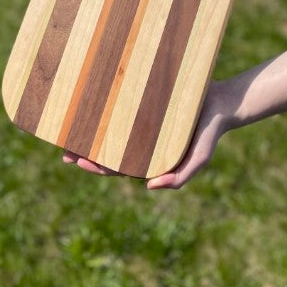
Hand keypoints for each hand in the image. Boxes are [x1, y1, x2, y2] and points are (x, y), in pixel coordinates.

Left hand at [61, 80, 235, 189]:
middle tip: (65, 153)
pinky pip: (120, 105)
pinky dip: (104, 107)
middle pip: (108, 150)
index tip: (79, 162)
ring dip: (90, 133)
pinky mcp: (143, 99)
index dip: (97, 166)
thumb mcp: (200, 158)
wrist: (221, 102)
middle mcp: (141, 141)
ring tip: (68, 130)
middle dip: (86, 153)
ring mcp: (141, 121)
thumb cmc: (210, 133)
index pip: (118, 167)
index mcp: (149, 158)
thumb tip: (149, 187)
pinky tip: (90, 102)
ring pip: (110, 130)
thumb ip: (180, 177)